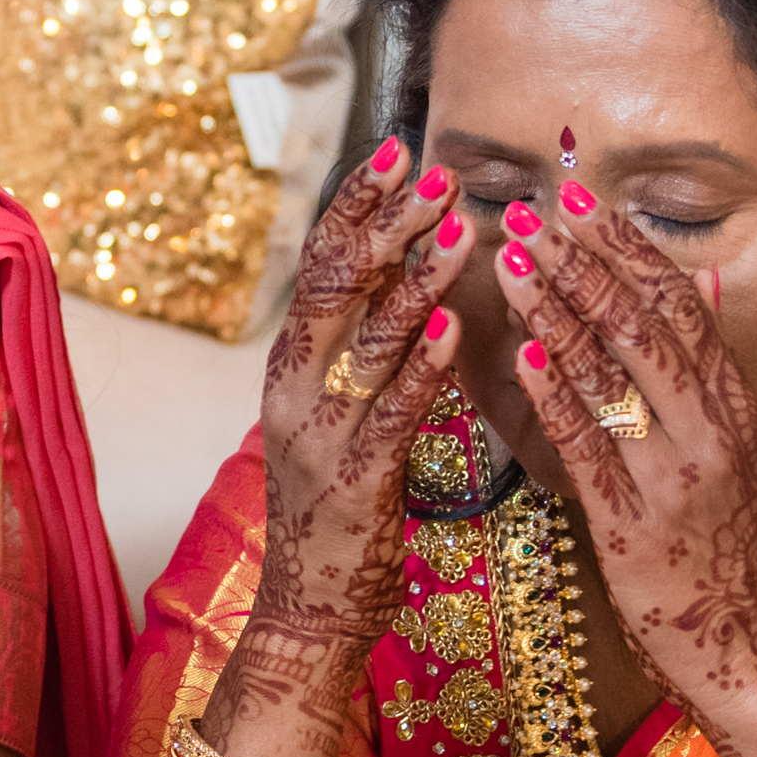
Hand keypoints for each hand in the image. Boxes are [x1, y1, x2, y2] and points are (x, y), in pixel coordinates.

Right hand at [212, 140, 470, 756]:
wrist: (310, 605)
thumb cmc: (342, 510)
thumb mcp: (344, 414)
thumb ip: (367, 351)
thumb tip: (406, 276)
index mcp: (295, 366)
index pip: (321, 265)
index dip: (357, 205)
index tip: (397, 151)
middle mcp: (297, 389)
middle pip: (333, 287)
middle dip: (385, 225)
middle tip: (434, 174)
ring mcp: (320, 434)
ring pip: (365, 342)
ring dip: (416, 282)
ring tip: (462, 231)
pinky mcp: (353, 481)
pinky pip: (391, 413)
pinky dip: (423, 367)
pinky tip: (456, 329)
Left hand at [510, 195, 756, 756]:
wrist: (748, 647)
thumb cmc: (726, 547)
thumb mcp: (735, 448)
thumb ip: (710, 369)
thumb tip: (704, 281)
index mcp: (730, 408)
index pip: (676, 307)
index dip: (625, 249)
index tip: (577, 199)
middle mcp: (709, 431)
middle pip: (645, 328)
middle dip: (585, 264)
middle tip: (532, 210)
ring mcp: (673, 477)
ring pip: (615, 378)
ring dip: (559, 313)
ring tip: (511, 260)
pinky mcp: (633, 526)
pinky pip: (590, 452)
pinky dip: (558, 400)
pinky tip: (522, 357)